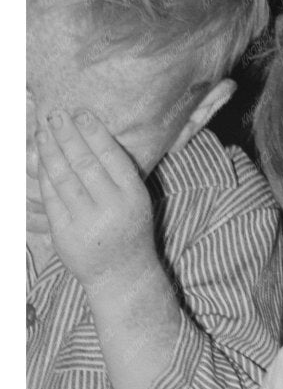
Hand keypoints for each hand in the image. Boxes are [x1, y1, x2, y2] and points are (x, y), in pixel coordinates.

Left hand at [36, 109, 157, 294]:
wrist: (122, 274)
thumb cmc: (129, 230)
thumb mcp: (136, 201)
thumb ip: (118, 174)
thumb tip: (88, 136)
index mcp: (134, 196)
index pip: (112, 157)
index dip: (94, 133)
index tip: (81, 114)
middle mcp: (112, 209)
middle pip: (85, 164)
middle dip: (67, 136)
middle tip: (55, 115)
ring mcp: (87, 223)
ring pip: (64, 178)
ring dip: (50, 151)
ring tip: (42, 132)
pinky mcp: (65, 234)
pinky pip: (51, 198)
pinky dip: (43, 176)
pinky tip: (40, 159)